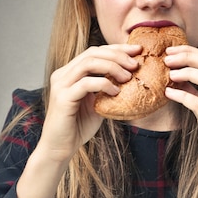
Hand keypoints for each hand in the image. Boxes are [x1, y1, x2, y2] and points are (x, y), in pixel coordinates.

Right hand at [38, 43, 140, 163]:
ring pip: (88, 63)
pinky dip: (104, 84)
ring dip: (112, 67)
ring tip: (128, 77)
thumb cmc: (78, 127)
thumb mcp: (97, 103)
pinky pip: (86, 83)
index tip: (137, 51)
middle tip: (135, 64)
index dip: (116, 49)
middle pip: (92, 52)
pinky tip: (116, 92)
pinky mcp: (62, 98)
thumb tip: (130, 78)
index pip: (94, 52)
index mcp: (70, 73)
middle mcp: (63, 75)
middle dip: (117, 55)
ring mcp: (61, 85)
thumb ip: (107, 89)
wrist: (60, 148)